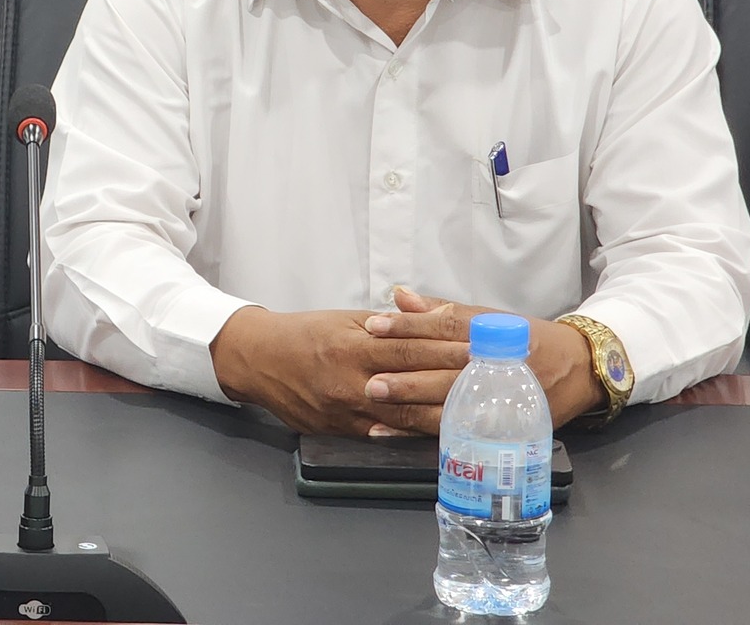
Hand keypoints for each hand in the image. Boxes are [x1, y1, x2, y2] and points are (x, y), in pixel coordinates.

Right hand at [210, 303, 469, 435]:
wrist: (257, 360)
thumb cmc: (303, 333)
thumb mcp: (343, 318)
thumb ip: (389, 322)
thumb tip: (436, 314)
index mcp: (351, 345)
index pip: (409, 348)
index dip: (447, 348)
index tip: (480, 347)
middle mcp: (349, 380)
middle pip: (413, 385)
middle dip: (454, 383)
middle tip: (491, 380)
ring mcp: (345, 410)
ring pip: (403, 416)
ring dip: (442, 413)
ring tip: (477, 409)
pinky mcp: (341, 431)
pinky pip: (385, 435)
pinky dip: (413, 434)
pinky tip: (441, 434)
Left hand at [362, 286, 602, 429]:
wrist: (580, 369)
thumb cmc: (525, 339)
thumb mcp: (490, 318)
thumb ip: (442, 311)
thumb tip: (399, 296)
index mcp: (493, 335)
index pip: (447, 327)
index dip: (409, 327)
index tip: (373, 325)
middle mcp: (497, 367)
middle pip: (448, 372)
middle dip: (407, 377)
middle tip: (371, 380)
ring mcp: (502, 400)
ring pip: (452, 405)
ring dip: (412, 407)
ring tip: (375, 405)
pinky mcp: (504, 427)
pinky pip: (460, 432)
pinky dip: (424, 433)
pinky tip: (395, 432)